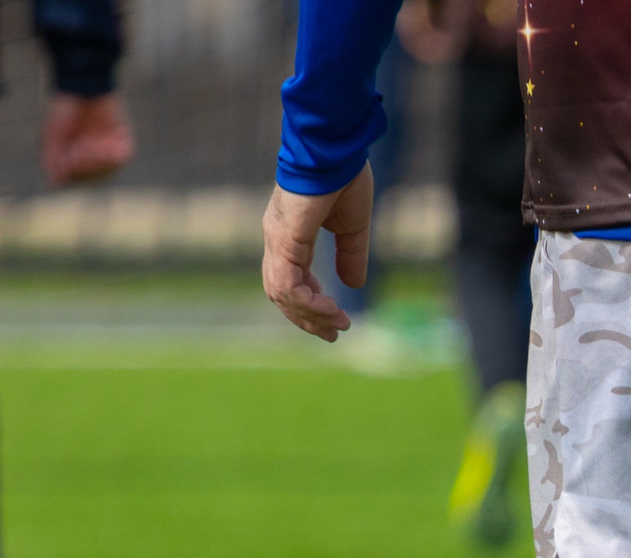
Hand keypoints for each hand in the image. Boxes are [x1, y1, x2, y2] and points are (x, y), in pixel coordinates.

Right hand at [42, 94, 132, 186]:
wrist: (81, 87)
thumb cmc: (64, 110)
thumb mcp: (51, 135)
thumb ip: (51, 159)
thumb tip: (54, 184)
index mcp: (76, 158)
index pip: (77, 179)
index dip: (72, 173)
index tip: (66, 157)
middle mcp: (94, 158)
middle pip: (93, 177)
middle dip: (84, 165)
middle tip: (78, 148)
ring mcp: (110, 151)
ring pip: (107, 171)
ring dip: (96, 161)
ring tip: (88, 144)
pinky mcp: (123, 142)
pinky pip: (121, 159)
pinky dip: (110, 156)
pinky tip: (101, 144)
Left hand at [261, 169, 374, 341]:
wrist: (335, 149)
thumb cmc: (343, 177)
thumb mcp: (352, 227)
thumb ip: (351, 256)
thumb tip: (353, 285)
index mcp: (290, 236)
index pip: (291, 281)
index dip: (312, 306)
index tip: (338, 321)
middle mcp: (278, 240)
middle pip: (280, 293)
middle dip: (306, 319)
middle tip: (334, 335)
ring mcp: (277, 240)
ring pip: (281, 293)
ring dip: (310, 315)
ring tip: (339, 323)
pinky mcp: (284, 239)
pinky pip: (289, 284)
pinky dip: (308, 303)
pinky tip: (333, 308)